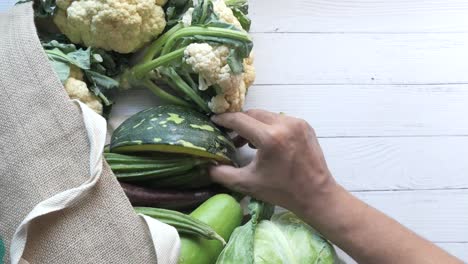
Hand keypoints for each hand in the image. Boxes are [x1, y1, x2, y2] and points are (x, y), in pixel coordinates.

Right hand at [210, 109, 337, 214]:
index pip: (240, 120)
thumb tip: (207, 165)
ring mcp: (296, 123)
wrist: (316, 194)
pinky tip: (264, 141)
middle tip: (227, 133)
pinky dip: (268, 126)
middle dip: (238, 122)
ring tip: (245, 141)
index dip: (224, 119)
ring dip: (253, 124)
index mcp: (270, 138)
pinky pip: (279, 119)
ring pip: (266, 115)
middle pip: (252, 114)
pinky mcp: (304, 125)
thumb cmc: (281, 191)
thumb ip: (222, 174)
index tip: (213, 120)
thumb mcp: (247, 183)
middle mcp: (284, 124)